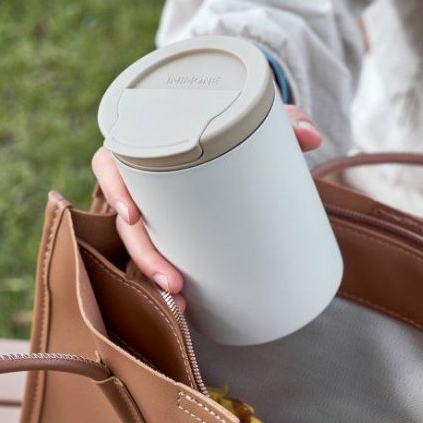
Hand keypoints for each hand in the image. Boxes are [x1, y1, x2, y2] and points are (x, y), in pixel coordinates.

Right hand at [91, 105, 321, 309]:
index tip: (132, 215)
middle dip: (144, 254)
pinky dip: (167, 277)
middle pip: (125, 219)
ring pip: (138, 243)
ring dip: (153, 273)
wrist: (235, 132)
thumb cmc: (231, 121)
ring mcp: (152, 205)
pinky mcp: (170, 225)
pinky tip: (182, 304)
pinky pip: (158, 251)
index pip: (110, 162)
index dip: (114, 188)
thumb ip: (282, 120)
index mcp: (144, 143)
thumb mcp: (254, 117)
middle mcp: (141, 178)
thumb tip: (311, 136)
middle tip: (172, 279)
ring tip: (178, 299)